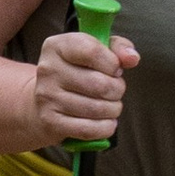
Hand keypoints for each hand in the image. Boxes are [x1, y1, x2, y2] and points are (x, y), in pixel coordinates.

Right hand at [28, 23, 136, 146]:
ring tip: (110, 106)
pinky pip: (89, 129)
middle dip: (117, 90)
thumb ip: (117, 48)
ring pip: (97, 109)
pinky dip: (105, 127)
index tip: (115, 69)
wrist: (43, 103)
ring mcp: (47, 97)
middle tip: (114, 90)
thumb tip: (132, 58)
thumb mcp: (93, 51)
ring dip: (113, 109)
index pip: (93, 51)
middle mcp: (48, 70)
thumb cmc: (75, 73)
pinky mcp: (50, 122)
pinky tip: (105, 121)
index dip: (113, 63)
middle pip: (100, 84)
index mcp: (57, 46)